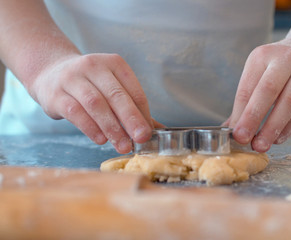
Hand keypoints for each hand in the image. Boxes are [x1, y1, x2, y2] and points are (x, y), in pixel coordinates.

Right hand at [29, 53, 156, 153]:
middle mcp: (93, 66)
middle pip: (116, 95)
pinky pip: (75, 112)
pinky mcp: (56, 94)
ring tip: (123, 145)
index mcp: (114, 64)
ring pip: (96, 104)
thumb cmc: (90, 84)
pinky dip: (90, 128)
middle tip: (141, 138)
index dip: (143, 113)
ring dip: (112, 127)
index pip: (134, 91)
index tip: (149, 133)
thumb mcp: (111, 87)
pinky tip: (101, 139)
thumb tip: (156, 130)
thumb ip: (132, 107)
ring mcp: (72, 78)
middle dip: (131, 119)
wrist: (50, 73)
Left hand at [227, 39, 290, 151]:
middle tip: (243, 139)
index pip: (247, 87)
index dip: (239, 112)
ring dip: (273, 127)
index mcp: (263, 56)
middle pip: (267, 91)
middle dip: (253, 118)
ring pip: (289, 102)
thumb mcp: (262, 71)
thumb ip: (247, 98)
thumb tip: (230, 127)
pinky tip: (279, 138)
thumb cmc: (283, 65)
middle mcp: (285, 59)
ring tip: (261, 145)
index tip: (233, 133)